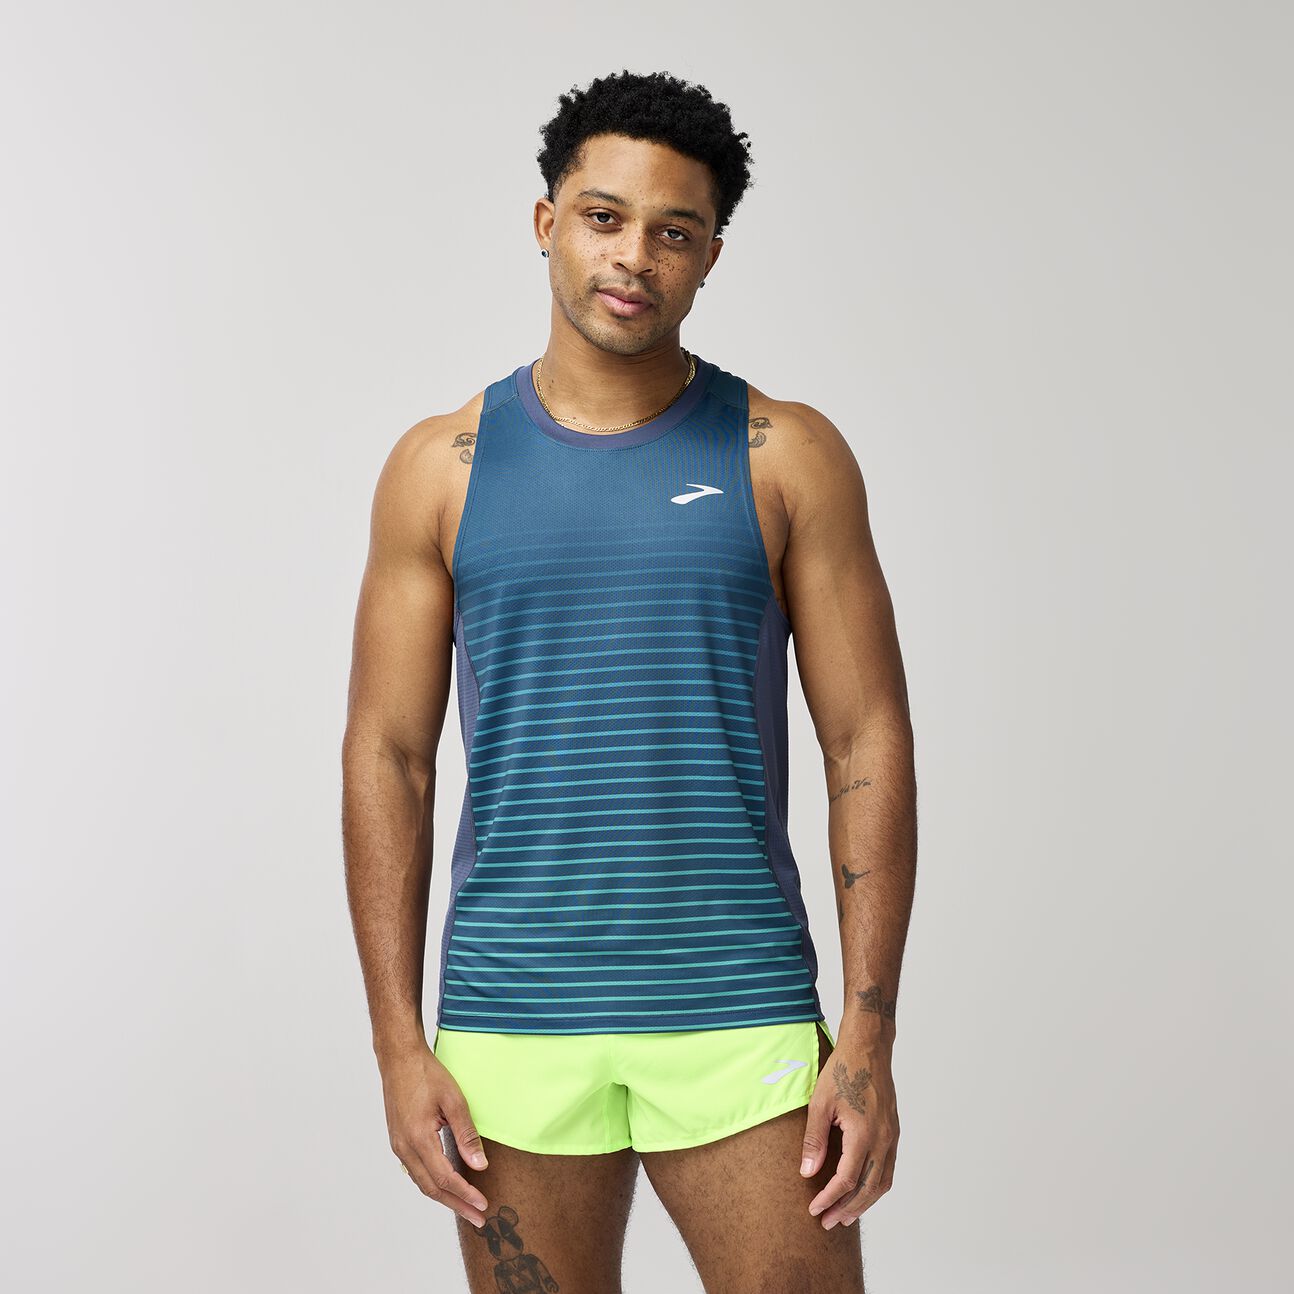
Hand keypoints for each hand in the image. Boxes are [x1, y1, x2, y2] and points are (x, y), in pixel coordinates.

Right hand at [379, 1044, 490, 1225]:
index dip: (465, 1194)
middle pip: (431, 1188)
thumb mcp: (454, 1100)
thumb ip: (466, 1135)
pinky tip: (447, 1184)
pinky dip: (433, 1183)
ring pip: (422, 1182)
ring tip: (466, 1207)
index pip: (445, 1178)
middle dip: (457, 1205)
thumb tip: (480, 1166)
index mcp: (418, 1138)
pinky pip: (416, 1171)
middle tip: (478, 1218)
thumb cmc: (426, 1074)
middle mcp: (404, 1148)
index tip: (483, 1206)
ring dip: (445, 1197)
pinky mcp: (398, 1141)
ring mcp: (398, 1146)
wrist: (398, 1058)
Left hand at [799, 1031, 898, 1227]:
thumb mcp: (820, 1103)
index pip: (846, 1179)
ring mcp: (892, 1137)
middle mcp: (883, 1140)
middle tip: (828, 1223)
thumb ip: (815, 1140)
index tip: (814, 1210)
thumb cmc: (842, 1070)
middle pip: (867, 1188)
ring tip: (845, 1216)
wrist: (868, 1048)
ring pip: (882, 1182)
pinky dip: (875, 1186)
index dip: (829, 1199)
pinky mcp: (893, 1132)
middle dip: (847, 1209)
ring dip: (864, 1202)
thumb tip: (807, 1172)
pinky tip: (862, 1190)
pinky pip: (888, 1169)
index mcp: (864, 1134)